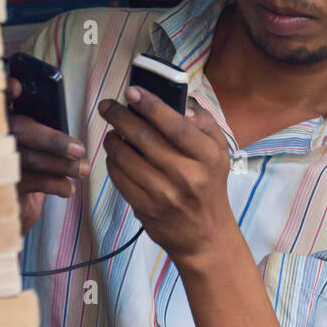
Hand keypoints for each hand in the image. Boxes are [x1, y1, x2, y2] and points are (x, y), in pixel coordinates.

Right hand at [7, 76, 89, 233]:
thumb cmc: (30, 160)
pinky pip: (30, 182)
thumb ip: (41, 123)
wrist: (14, 202)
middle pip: (19, 130)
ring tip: (82, 169)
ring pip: (28, 158)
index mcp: (1, 116)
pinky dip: (54, 184)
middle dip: (52, 140)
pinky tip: (68, 188)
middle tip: (79, 149)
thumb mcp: (34, 138)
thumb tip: (68, 130)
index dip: (4, 90)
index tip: (17, 87)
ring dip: (61, 165)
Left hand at [98, 87, 232, 267]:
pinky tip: (114, 155)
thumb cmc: (210, 185)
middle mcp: (187, 175)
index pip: (175, 125)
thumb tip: (180, 104)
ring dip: (113, 139)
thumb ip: (204, 123)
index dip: (151, 106)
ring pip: (127, 157)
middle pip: (145, 138)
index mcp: (207, 157)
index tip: (132, 92)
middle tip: (107, 105)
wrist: (205, 235)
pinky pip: (120, 179)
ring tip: (111, 131)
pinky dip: (112, 162)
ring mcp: (164, 195)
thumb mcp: (219, 152)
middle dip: (120, 117)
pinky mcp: (146, 209)